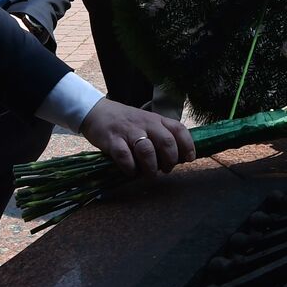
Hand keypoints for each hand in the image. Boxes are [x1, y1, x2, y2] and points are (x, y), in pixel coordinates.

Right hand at [79, 99, 195, 177]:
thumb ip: (161, 137)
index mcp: (157, 120)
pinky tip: (131, 171)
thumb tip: (178, 158)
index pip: (178, 129)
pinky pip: (125, 157)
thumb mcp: (147, 123)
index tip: (189, 159)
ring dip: (151, 167)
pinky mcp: (113, 140)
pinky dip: (131, 168)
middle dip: (170, 160)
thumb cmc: (127, 122)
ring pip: (147, 151)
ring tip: (149, 174)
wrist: (97, 112)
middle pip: (166, 142)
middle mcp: (145, 124)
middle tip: (166, 169)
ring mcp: (129, 131)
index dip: (187, 145)